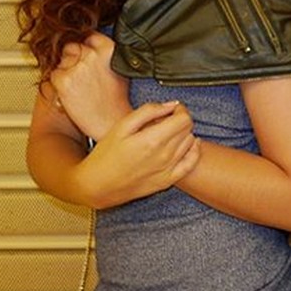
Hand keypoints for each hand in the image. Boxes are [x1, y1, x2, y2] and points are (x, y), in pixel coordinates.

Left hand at [50, 32, 129, 140]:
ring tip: (78, 86)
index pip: (89, 36)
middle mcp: (92, 55)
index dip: (86, 47)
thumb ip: (106, 54)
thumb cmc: (116, 100)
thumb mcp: (119, 69)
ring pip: (61, 61)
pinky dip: (58, 84)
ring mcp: (76, 67)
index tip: (85, 55)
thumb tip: (90, 44)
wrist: (110, 121)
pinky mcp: (63, 81)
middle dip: (73, 59)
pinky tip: (72, 92)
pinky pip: (53, 75)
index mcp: (108, 48)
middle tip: (81, 75)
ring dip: (65, 71)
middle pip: (72, 47)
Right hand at [78, 101, 200, 206]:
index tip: (172, 109)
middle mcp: (163, 156)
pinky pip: (191, 163)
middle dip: (180, 120)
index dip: (180, 110)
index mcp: (152, 140)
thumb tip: (171, 105)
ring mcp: (167, 170)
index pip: (184, 118)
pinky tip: (186, 146)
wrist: (97, 185)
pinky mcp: (167, 180)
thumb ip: (149, 111)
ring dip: (184, 134)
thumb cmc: (106, 155)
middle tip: (166, 120)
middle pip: (188, 129)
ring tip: (168, 133)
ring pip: (190, 143)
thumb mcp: (122, 126)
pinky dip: (193, 151)